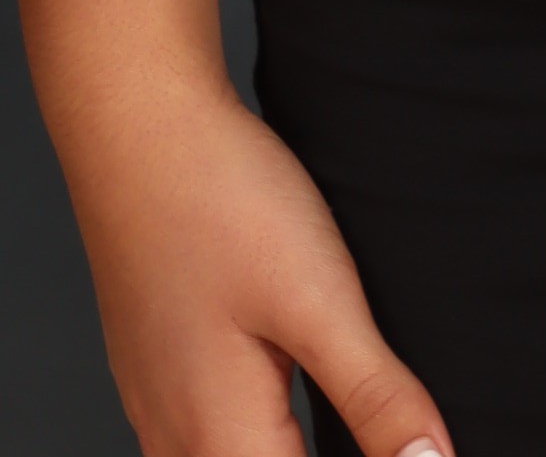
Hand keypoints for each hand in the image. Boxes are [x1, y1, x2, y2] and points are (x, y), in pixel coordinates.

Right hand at [15, 0, 453, 456]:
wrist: (134, 122)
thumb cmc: (222, 203)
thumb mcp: (320, 300)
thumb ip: (376, 398)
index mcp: (221, 442)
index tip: (410, 452)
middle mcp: (176, 441)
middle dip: (321, 454)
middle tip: (382, 430)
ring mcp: (155, 403)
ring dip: (280, 449)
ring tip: (344, 429)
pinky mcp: (151, 366)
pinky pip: (201, 439)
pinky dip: (248, 441)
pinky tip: (278, 412)